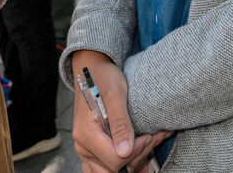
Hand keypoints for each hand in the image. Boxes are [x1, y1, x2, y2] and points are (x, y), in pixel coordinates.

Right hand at [71, 51, 170, 172]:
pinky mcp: (91, 148)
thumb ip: (120, 123)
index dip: (136, 151)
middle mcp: (82, 145)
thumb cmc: (104, 78)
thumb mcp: (116, 95)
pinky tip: (138, 151)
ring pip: (109, 171)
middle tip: (149, 137)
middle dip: (136, 157)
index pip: (114, 159)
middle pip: (113, 169)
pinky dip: (124, 163)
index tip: (148, 134)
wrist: (92, 68)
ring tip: (145, 142)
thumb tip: (125, 152)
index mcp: (86, 133)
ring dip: (132, 162)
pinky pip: (105, 167)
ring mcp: (85, 149)